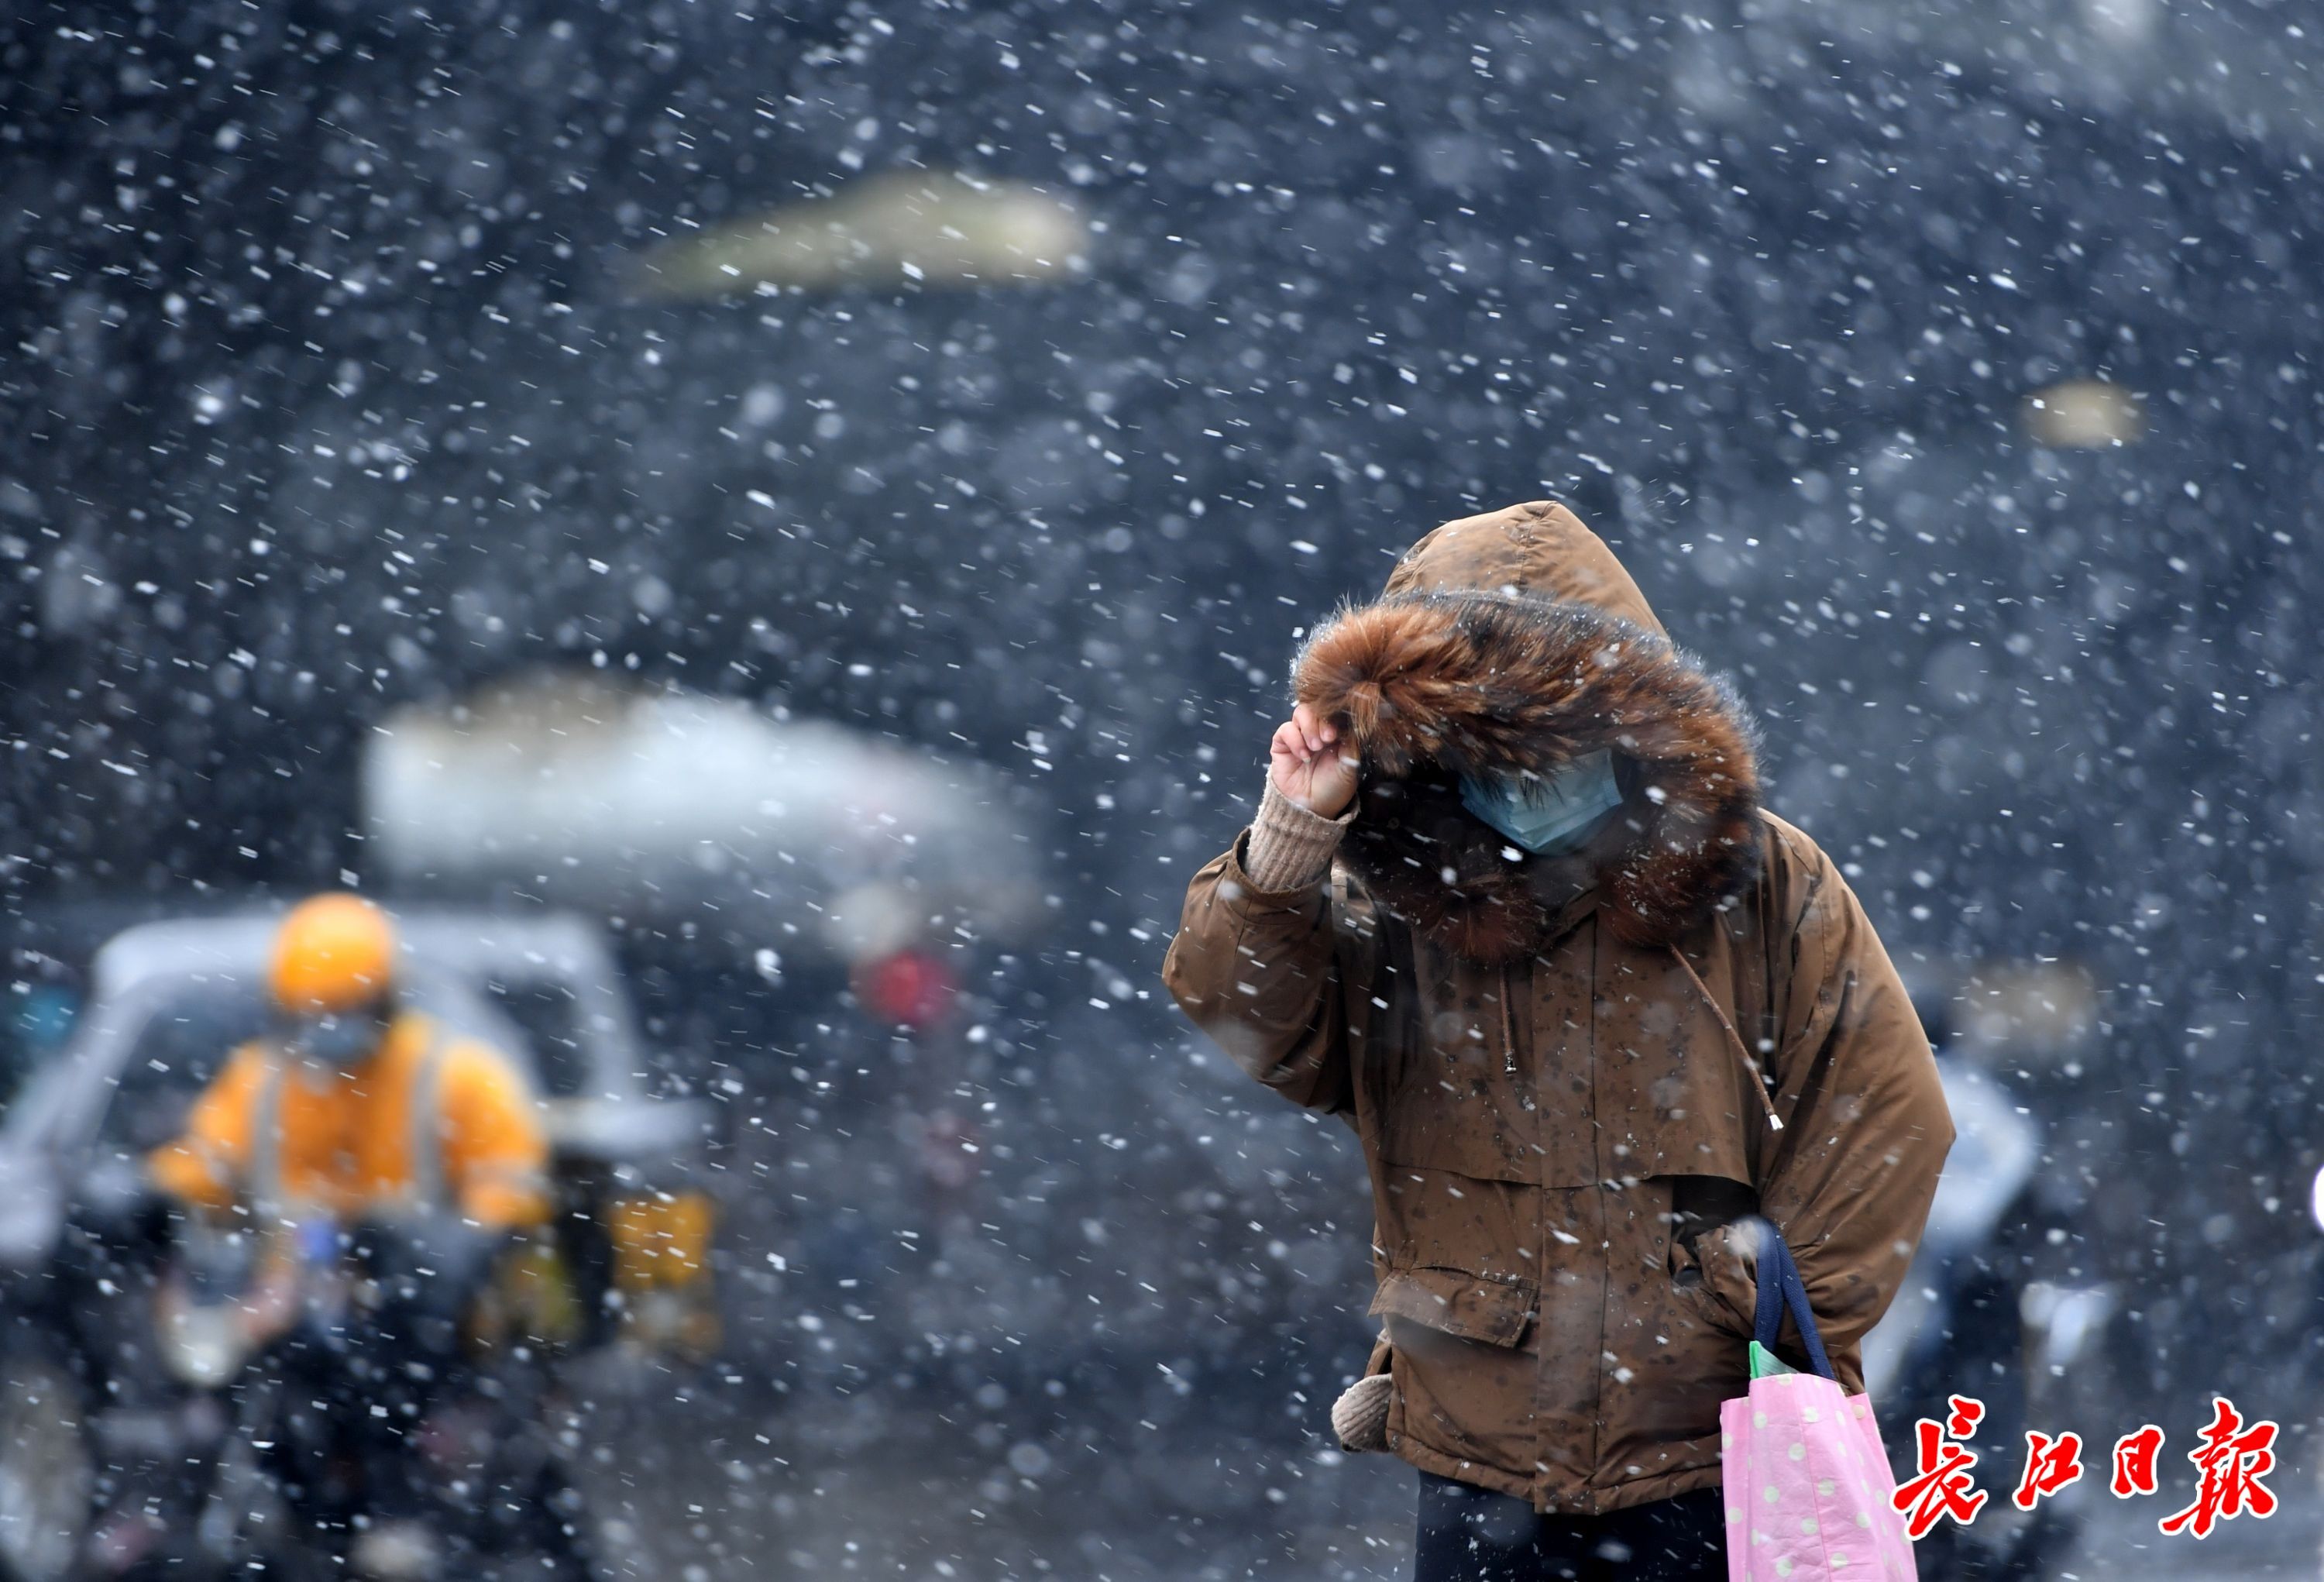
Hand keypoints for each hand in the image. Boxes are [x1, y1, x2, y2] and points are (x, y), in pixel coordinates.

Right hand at [1268, 702, 1358, 817]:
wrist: (1312, 809)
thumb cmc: (1333, 789)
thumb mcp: (1350, 765)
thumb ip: (1350, 741)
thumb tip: (1350, 720)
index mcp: (1335, 733)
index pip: (1334, 712)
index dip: (1335, 717)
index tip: (1338, 733)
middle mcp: (1317, 731)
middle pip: (1317, 707)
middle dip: (1322, 721)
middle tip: (1327, 739)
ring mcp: (1299, 736)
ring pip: (1301, 712)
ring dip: (1309, 727)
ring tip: (1315, 748)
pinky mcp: (1282, 744)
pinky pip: (1285, 730)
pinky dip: (1295, 739)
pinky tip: (1303, 756)